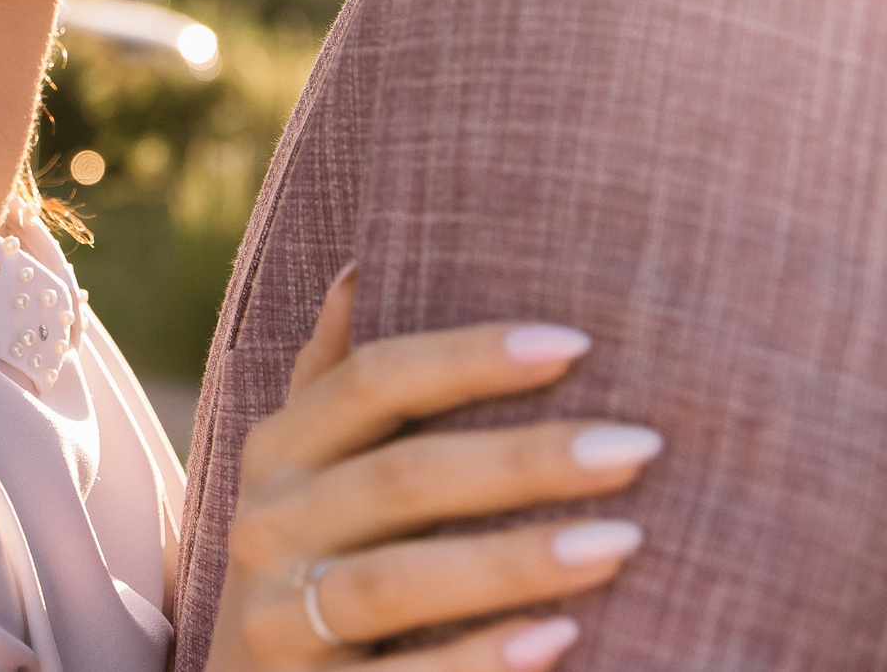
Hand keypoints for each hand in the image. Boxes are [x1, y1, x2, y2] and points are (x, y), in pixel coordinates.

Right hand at [203, 268, 660, 670]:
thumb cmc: (314, 564)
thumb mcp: (308, 474)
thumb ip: (336, 384)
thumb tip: (362, 269)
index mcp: (278, 452)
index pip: (370, 382)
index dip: (468, 359)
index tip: (577, 344)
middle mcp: (265, 524)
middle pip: (398, 478)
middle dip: (522, 460)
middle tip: (638, 447)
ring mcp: (277, 617)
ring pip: (395, 580)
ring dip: (513, 561)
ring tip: (622, 543)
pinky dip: (482, 658)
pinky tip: (563, 638)